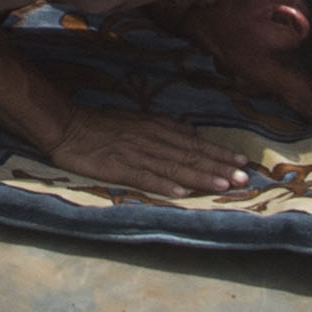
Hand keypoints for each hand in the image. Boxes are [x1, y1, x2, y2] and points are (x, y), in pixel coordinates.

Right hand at [39, 103, 261, 198]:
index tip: (242, 162)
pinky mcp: (119, 167)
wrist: (68, 126)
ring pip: (174, 166)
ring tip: (223, 185)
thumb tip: (191, 133)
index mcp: (156, 128)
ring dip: (201, 176)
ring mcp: (136, 153)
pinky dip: (164, 184)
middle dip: (219, 166)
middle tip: (244, 178)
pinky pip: (145, 177)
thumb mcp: (137, 119)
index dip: (219, 153)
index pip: (194, 143)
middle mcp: (151, 139)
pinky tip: (182, 192)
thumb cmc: (102, 124)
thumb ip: (164, 128)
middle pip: (190, 155)